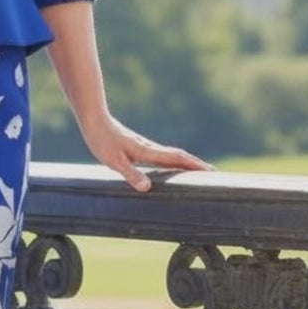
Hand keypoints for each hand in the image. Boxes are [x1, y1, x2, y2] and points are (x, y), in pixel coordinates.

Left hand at [81, 113, 212, 190]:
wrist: (95, 121)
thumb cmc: (103, 140)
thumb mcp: (115, 161)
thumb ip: (131, 174)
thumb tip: (148, 188)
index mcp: (148, 151)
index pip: (177, 158)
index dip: (194, 165)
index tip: (210, 171)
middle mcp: (150, 148)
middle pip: (179, 157)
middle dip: (195, 165)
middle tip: (212, 173)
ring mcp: (146, 147)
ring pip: (171, 156)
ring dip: (186, 163)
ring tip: (197, 173)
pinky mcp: (139, 148)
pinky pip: (162, 156)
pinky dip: (173, 162)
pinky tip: (170, 169)